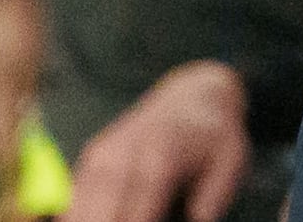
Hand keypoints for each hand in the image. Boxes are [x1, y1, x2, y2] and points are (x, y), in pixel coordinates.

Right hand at [68, 58, 250, 221]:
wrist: (195, 94)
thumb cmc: (214, 137)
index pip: (137, 213)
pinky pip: (73, 197)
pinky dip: (72, 217)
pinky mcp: (92, 157)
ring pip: (79, 205)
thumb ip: (211, 200)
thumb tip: (194, 220)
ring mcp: (103, 153)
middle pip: (101, 212)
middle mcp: (124, 153)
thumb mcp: (230, 163)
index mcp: (161, 157)